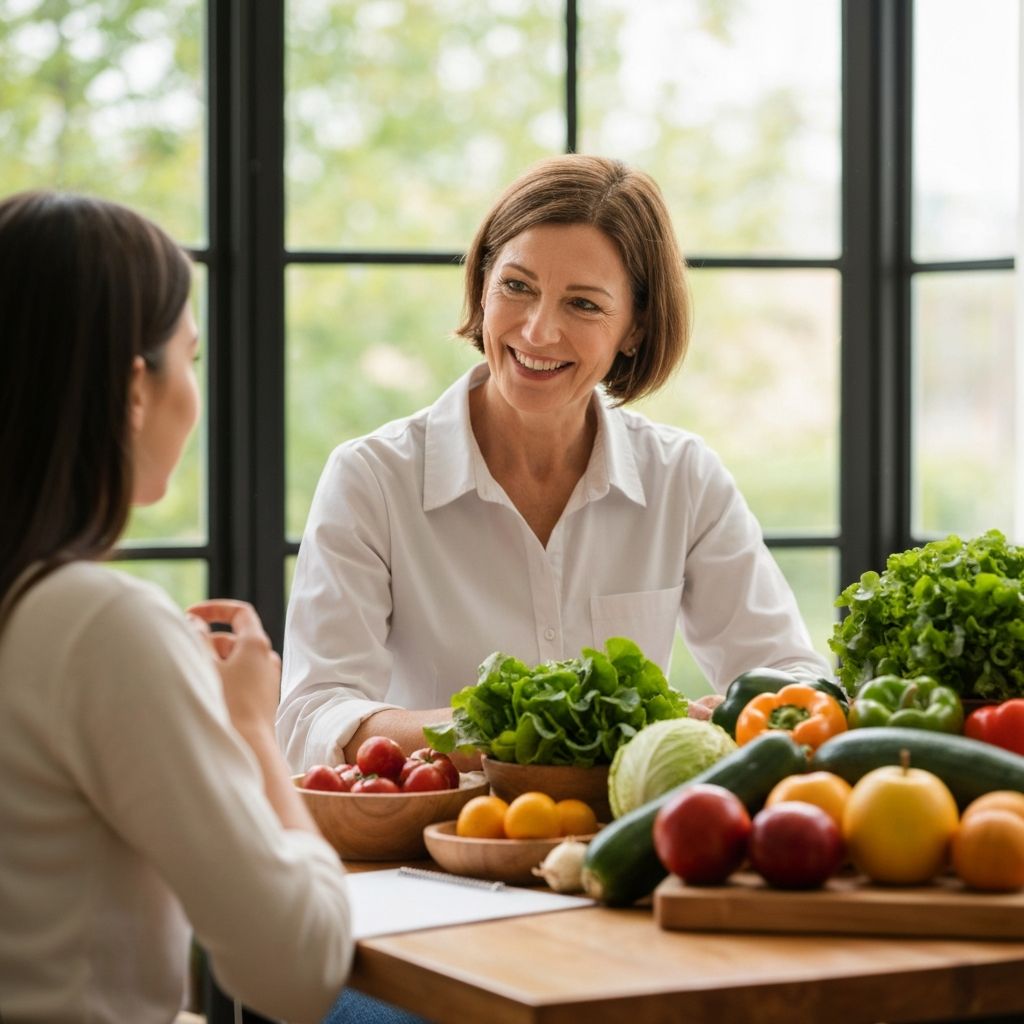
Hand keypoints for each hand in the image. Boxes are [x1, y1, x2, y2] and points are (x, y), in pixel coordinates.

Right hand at [186, 599, 280, 739]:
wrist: (249, 750)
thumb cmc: (227, 706)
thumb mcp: (207, 666)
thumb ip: (198, 639)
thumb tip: (195, 622)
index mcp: (257, 645)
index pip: (240, 612)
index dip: (215, 609)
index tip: (191, 615)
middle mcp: (267, 658)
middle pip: (233, 638)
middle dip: (206, 642)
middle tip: (181, 653)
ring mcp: (266, 679)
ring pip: (234, 660)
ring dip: (212, 662)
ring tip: (191, 677)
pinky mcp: (262, 698)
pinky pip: (240, 678)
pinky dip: (221, 677)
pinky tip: (203, 692)